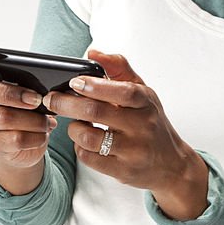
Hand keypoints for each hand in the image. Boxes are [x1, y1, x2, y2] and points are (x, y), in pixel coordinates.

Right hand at [0, 45, 56, 193]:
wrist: (25, 145)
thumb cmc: (26, 106)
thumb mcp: (27, 88)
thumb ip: (30, 79)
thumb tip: (49, 84)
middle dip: (11, 93)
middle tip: (37, 99)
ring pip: (2, 117)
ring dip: (32, 118)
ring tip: (48, 119)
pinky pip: (15, 139)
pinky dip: (36, 135)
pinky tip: (45, 131)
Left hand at [43, 50, 208, 219]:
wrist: (171, 164)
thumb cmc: (151, 122)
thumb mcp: (143, 92)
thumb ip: (119, 69)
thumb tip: (93, 53)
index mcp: (146, 103)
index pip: (122, 91)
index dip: (95, 85)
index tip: (74, 81)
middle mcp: (142, 126)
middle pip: (96, 112)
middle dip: (67, 103)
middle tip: (52, 99)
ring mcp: (133, 151)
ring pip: (88, 137)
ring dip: (73, 127)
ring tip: (74, 122)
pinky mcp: (123, 170)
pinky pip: (89, 158)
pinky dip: (79, 147)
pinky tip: (84, 140)